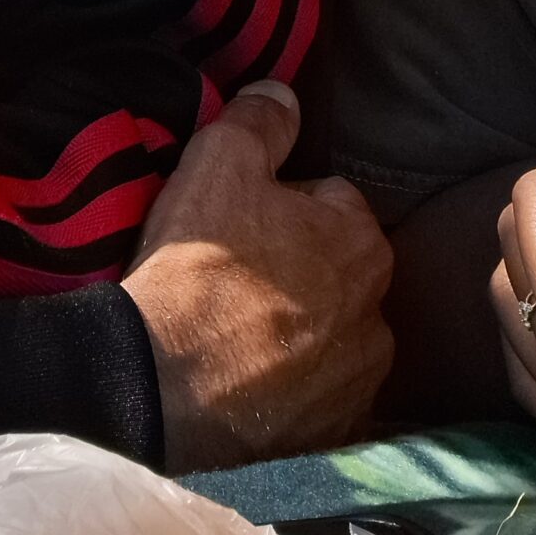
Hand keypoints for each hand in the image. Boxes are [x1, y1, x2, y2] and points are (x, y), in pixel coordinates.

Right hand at [123, 79, 393, 471]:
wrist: (157, 388)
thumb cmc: (195, 267)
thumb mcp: (219, 162)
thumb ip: (261, 120)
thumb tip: (286, 94)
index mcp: (362, 243)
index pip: (332, 202)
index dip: (282, 205)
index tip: (241, 223)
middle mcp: (378, 316)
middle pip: (335, 272)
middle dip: (298, 269)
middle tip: (236, 278)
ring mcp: (357, 385)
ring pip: (330, 337)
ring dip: (299, 333)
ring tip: (237, 335)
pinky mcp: (330, 440)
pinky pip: (317, 399)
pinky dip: (291, 390)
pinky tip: (247, 384)